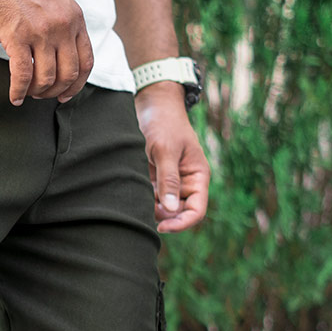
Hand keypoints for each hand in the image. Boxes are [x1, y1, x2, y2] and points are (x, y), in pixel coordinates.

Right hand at [0, 0, 93, 105]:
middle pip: (68, 74)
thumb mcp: (53, 1)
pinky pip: (23, 75)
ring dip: (37, 92)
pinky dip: (19, 91)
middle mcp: (62, 25)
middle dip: (55, 91)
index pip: (86, 61)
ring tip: (27, 92)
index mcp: (74, 16)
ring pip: (47, 78)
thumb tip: (59, 55)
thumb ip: (61, 24)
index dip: (77, 84)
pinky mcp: (16, 36)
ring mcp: (40, 31)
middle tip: (42, 95)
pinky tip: (14, 96)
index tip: (65, 95)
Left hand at [133, 82, 209, 232]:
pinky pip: (152, 198)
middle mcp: (186, 182)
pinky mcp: (155, 179)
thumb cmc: (163, 122)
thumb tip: (171, 210)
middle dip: (165, 218)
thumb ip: (168, 179)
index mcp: (197, 176)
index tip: (162, 226)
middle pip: (180, 213)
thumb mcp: (165, 150)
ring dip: (152, 210)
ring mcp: (171, 182)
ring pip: (164, 208)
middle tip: (145, 213)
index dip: (182, 223)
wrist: (152, 104)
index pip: (197, 210)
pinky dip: (144, 201)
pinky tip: (134, 194)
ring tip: (138, 198)